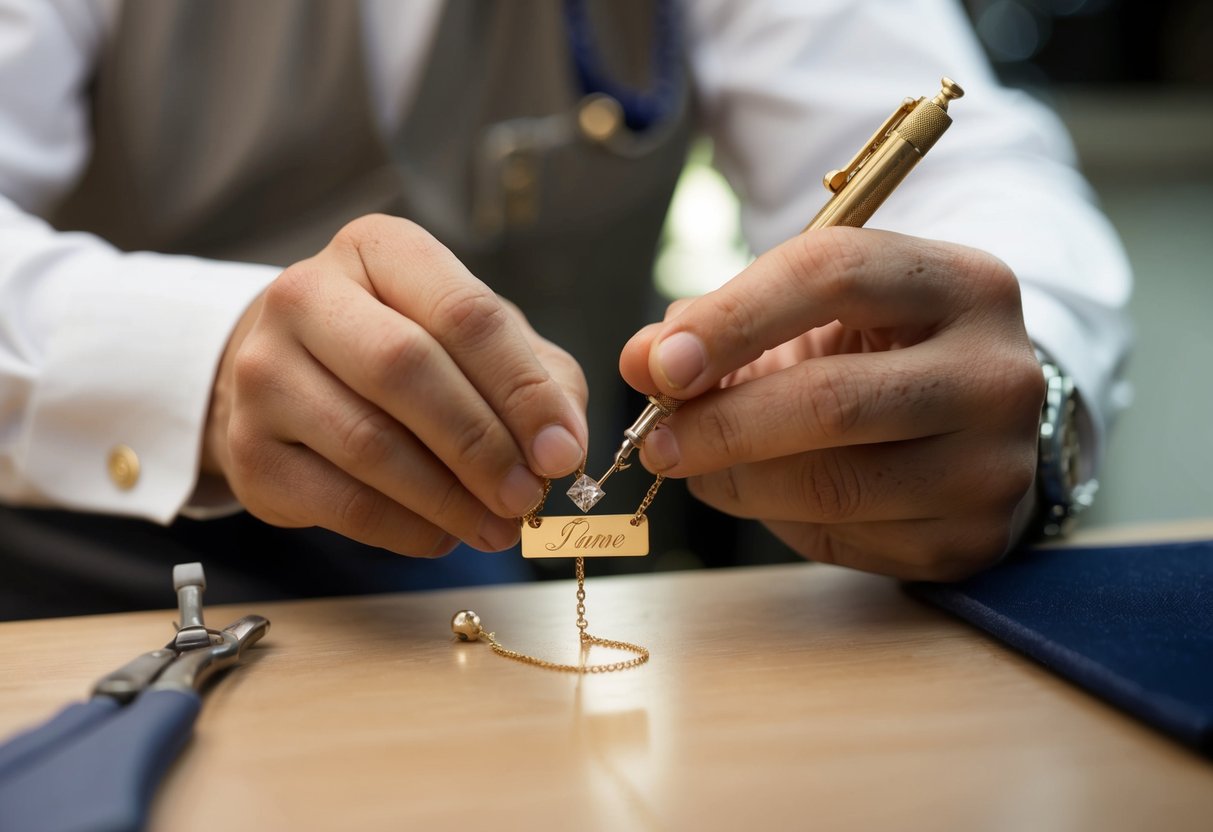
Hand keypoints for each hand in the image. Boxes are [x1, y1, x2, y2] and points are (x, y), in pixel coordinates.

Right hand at [202, 215, 587, 555]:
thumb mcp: (476, 338)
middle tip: (527, 496)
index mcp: (377, 249)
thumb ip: (536, 378)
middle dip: (481, 444)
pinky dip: (407, 530)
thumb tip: (562, 446)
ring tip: (499, 528)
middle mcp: (306, 296)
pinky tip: (444, 535)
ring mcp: (264, 373)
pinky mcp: (250, 452)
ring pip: (369, 443)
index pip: (463, 313)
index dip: (521, 390)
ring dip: (450, 499)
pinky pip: (341, 503)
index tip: (561, 452)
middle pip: (406, 369)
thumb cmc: (405, 348)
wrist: (291, 374)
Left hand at [619, 227, 1043, 580]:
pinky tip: (761, 493)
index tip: (657, 364)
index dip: (733, 319)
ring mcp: (995, 463)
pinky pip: (845, 536)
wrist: (966, 421)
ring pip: (833, 484)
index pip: (835, 276)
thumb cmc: (873, 352)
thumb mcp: (808, 314)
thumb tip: (641, 362)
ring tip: (693, 465)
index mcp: (960, 282)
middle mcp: (997, 371)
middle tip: (653, 441)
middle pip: (834, 401)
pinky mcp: (971, 535)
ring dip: (737, 480)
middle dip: (722, 424)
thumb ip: (720, 325)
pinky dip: (778, 518)